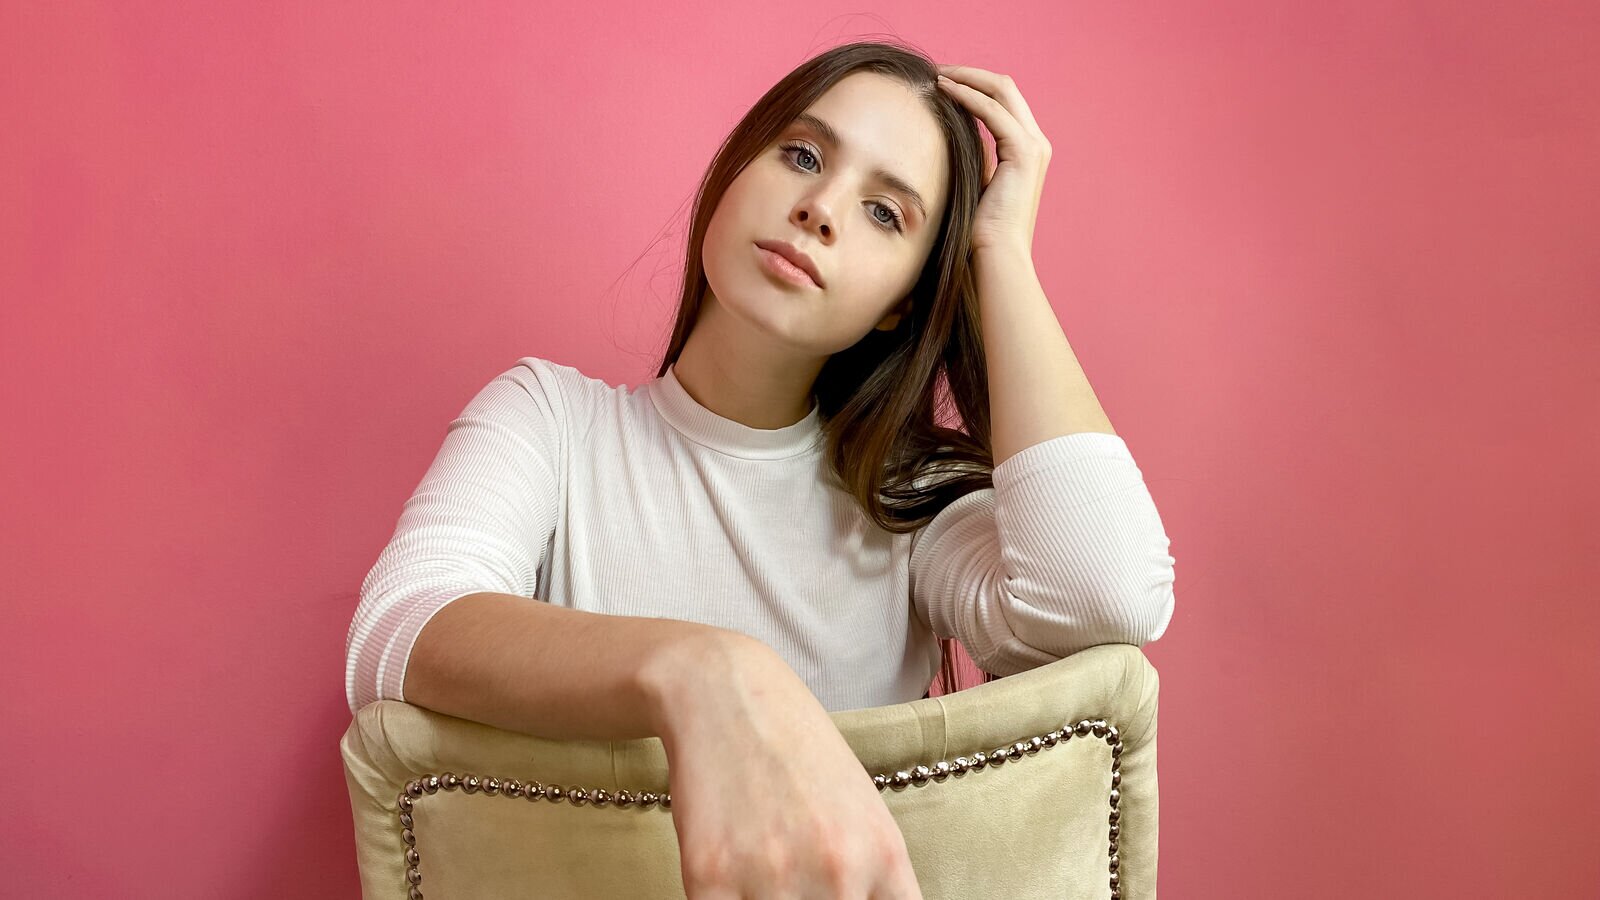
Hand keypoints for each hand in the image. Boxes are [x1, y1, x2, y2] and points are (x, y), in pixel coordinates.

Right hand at [653, 636, 923, 898]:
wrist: (724, 692)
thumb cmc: (796, 752)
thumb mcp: (862, 812)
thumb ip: (873, 879)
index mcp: (883, 856)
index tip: (843, 896)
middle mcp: (839, 873)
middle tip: (795, 879)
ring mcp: (775, 879)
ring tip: (759, 873)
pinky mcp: (710, 880)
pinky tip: (725, 880)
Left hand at [935, 63, 1053, 255]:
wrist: (997, 256)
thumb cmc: (981, 231)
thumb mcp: (978, 184)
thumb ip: (977, 160)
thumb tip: (958, 142)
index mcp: (1026, 150)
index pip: (1003, 101)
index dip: (974, 85)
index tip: (942, 82)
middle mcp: (1036, 143)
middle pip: (1005, 88)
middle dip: (970, 74)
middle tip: (937, 71)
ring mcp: (1034, 147)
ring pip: (1002, 92)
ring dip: (967, 78)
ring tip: (937, 76)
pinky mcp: (1024, 153)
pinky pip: (993, 112)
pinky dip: (969, 97)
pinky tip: (945, 91)